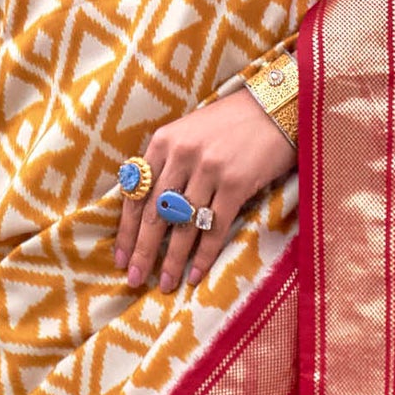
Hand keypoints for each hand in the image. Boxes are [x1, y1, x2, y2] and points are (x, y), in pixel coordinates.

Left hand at [114, 87, 295, 292]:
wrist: (275, 109)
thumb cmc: (230, 123)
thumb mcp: (189, 133)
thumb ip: (167, 163)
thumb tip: (147, 209)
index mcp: (163, 142)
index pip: (136, 194)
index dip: (126, 230)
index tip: (119, 258)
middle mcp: (182, 155)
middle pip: (154, 214)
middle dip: (143, 252)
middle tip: (133, 279)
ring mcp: (208, 170)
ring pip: (182, 226)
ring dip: (171, 261)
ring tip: (164, 285)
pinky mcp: (235, 184)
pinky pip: (213, 228)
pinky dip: (203, 256)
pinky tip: (194, 275)